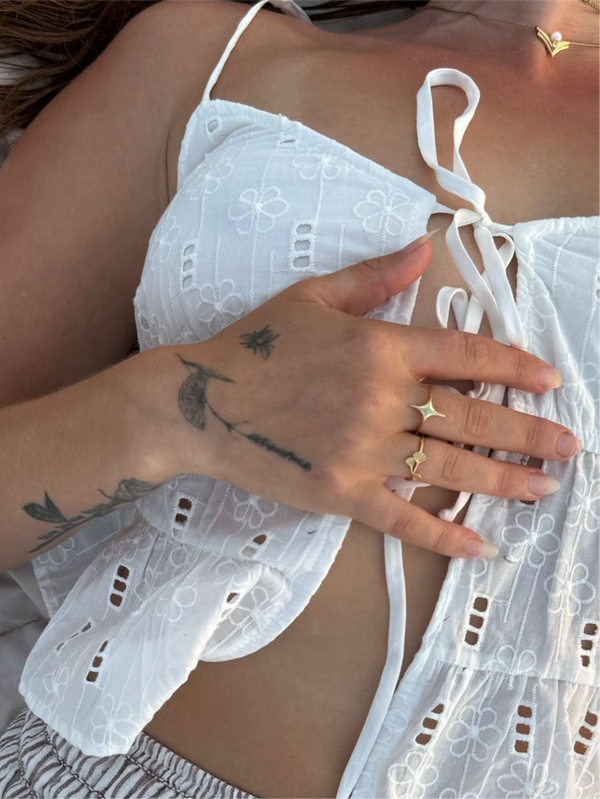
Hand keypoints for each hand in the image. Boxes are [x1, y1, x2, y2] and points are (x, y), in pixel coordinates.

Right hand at [145, 233, 577, 558]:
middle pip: (472, 416)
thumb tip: (423, 247)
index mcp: (379, 347)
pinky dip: (442, 533)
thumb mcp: (312, 297)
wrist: (199, 402)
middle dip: (526, 432)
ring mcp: (363, 450)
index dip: (514, 366)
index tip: (547, 382)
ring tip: (541, 488)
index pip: (465, 354)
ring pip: (449, 467)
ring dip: (501, 480)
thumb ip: (375, 277)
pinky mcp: (342, 492)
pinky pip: (402, 517)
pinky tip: (478, 545)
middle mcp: (381, 398)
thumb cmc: (255, 346)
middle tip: (567, 446)